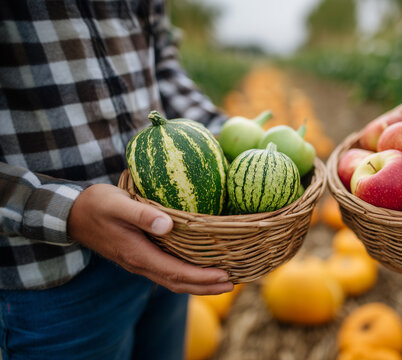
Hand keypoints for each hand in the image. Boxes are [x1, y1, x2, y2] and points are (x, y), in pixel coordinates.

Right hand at [68, 184, 232, 294]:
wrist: (72, 215)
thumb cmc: (97, 205)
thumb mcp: (118, 204)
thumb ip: (142, 214)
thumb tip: (168, 225)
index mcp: (138, 254)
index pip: (176, 272)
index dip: (201, 277)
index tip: (224, 276)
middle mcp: (141, 264)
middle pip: (178, 283)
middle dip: (206, 286)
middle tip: (233, 284)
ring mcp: (140, 263)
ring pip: (173, 280)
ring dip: (199, 284)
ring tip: (223, 281)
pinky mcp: (141, 257)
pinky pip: (168, 272)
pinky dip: (188, 275)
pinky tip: (201, 268)